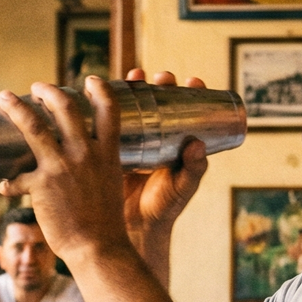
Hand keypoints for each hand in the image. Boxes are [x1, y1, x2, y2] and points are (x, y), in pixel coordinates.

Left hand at [0, 72, 207, 263]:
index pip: (109, 109)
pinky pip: (15, 178)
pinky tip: (2, 186)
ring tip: (4, 98)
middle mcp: (85, 154)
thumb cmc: (107, 222)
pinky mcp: (41, 185)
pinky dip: (7, 183)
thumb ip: (97, 168)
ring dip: (16, 109)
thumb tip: (79, 165)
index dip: (100, 89)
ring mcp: (62, 167)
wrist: (99, 249)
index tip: (90, 80)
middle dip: (49, 91)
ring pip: (33, 127)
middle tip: (38, 86)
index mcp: (107, 153)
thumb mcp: (111, 184)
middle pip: (65, 108)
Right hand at [116, 70, 209, 246]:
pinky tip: (103, 92)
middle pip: (159, 103)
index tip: (193, 81)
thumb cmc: (162, 209)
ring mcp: (133, 141)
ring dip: (134, 88)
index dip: (191, 93)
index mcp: (177, 145)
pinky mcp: (110, 147)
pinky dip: (106, 105)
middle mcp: (156, 139)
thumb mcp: (181, 188)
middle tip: (162, 77)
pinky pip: (108, 122)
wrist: (132, 227)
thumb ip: (193, 170)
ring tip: (135, 75)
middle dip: (161, 84)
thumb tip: (197, 145)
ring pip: (134, 107)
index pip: (186, 112)